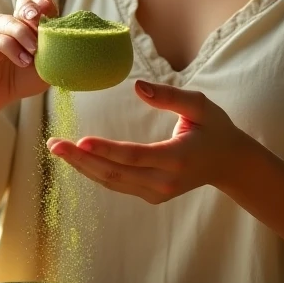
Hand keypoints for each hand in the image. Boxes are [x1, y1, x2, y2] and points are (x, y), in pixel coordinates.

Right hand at [0, 0, 57, 111]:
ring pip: (7, 20)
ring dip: (22, 33)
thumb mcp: (46, 68)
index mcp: (31, 25)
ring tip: (33, 52)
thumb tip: (72, 44)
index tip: (52, 17)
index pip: (39, 3)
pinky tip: (22, 61)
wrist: (1, 96)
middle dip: (31, 9)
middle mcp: (14, 23)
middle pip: (23, 3)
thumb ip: (55, 54)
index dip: (46, 5)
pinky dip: (11, 48)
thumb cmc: (25, 79)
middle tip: (39, 22)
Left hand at [47, 80, 248, 203]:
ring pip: (112, 182)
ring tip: (57, 149)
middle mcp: (164, 180)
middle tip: (54, 144)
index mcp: (177, 157)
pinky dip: (95, 172)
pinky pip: (118, 184)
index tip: (79, 141)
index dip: (105, 150)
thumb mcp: (199, 106)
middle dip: (81, 159)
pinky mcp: (151, 196)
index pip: (134, 155)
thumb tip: (137, 86)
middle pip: (115, 173)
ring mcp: (157, 192)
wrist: (230, 164)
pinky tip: (77, 159)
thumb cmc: (215, 129)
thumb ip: (170, 96)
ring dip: (82, 167)